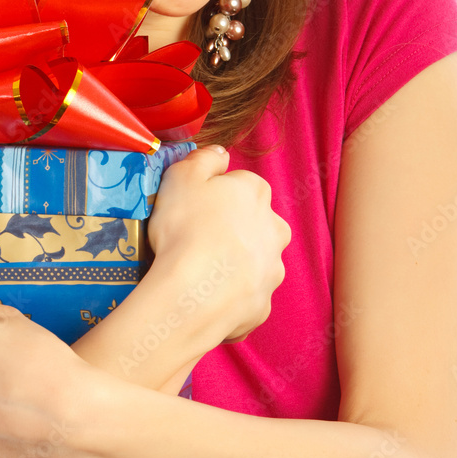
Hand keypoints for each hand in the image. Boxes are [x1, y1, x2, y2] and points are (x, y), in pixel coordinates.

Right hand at [147, 145, 290, 342]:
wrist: (192, 294)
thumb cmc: (185, 228)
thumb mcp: (182, 176)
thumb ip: (205, 158)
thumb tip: (220, 153)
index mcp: (256, 193)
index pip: (239, 185)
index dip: (212, 194)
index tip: (192, 207)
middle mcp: (274, 228)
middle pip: (252, 222)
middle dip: (230, 228)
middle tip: (195, 238)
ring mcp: (272, 269)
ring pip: (252, 259)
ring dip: (232, 262)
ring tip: (198, 270)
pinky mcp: (264, 304)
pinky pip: (245, 294)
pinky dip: (229, 294)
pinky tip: (204, 294)